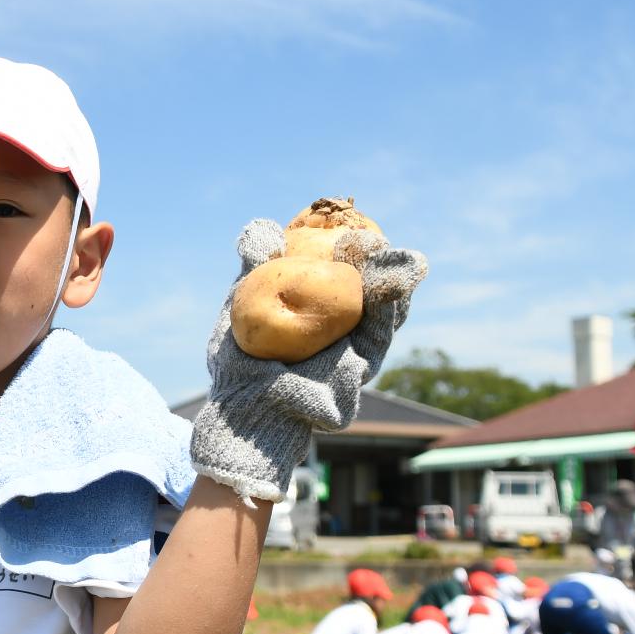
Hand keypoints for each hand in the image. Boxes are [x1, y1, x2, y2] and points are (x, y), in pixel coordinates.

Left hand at [189, 219, 426, 500]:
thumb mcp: (241, 306)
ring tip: (392, 254)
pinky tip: (391, 287)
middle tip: (371, 236)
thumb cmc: (241, 362)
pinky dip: (389, 310)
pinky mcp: (362, 372)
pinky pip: (380, 336)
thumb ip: (253, 266)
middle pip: (372, 288)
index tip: (348, 224)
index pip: (345, 273)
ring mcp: (357, 352)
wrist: (243, 408)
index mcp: (320, 312)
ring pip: (386, 310)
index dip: (352, 249)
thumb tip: (263, 227)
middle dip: (379, 260)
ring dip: (393, 280)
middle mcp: (344, 330)